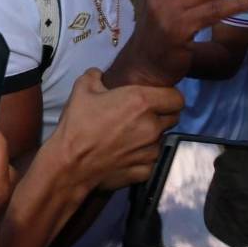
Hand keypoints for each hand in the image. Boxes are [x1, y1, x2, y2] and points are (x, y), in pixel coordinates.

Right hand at [47, 69, 182, 191]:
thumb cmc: (77, 126)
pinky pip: (151, 160)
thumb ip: (96, 76)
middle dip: (162, 114)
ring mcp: (150, 151)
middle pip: (173, 118)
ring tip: (130, 136)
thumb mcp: (82, 89)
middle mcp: (152, 126)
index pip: (177, 98)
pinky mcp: (145, 171)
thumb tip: (100, 75)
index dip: (169, 96)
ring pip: (161, 139)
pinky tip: (126, 153)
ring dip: (151, 136)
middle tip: (142, 115)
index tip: (157, 97)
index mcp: (141, 102)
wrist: (70, 165)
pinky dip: (143, 156)